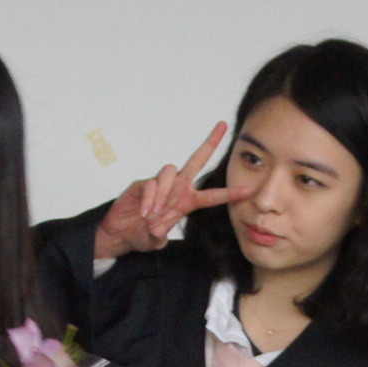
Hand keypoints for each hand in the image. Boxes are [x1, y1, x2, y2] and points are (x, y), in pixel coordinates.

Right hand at [93, 123, 246, 260]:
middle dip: (210, 143)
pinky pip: (150, 184)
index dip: (230, 193)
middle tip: (223, 125)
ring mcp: (160, 184)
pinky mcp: (142, 183)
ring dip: (163, 194)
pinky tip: (145, 213)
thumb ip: (159, 236)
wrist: (120, 234)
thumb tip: (158, 230)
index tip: (248, 189)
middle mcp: (177, 188)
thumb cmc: (142, 235)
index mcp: (187, 201)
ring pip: (170, 172)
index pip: (212, 196)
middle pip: (196, 160)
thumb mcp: (156, 240)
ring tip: (153, 215)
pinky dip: (149, 199)